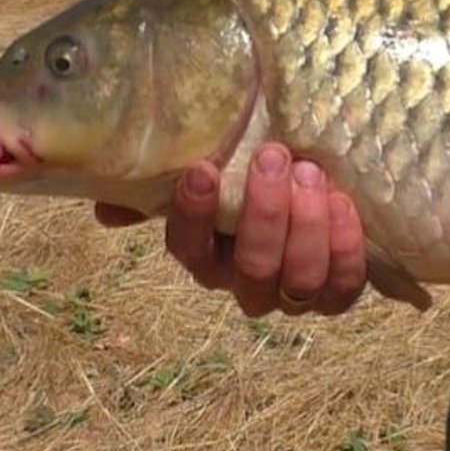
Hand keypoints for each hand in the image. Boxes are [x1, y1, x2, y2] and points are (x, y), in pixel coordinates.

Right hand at [93, 142, 368, 316]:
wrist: (319, 191)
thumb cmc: (252, 176)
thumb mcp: (215, 169)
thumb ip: (162, 182)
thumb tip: (105, 206)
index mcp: (207, 256)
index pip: (188, 248)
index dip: (194, 215)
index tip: (203, 170)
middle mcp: (246, 284)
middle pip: (251, 266)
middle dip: (263, 211)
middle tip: (273, 156)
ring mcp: (294, 294)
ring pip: (298, 278)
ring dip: (305, 225)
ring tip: (311, 173)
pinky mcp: (338, 293)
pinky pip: (343, 284)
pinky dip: (344, 246)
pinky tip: (342, 203)